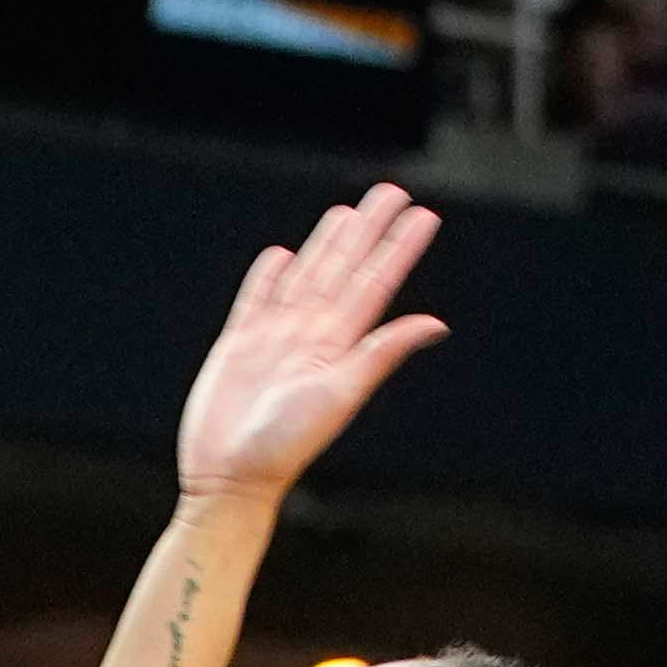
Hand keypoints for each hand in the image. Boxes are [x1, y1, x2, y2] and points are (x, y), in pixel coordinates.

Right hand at [175, 183, 448, 502]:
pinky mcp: (237, 344)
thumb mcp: (340, 394)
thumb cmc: (285, 444)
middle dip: (367, 231)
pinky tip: (282, 255)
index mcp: (339, 345)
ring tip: (346, 214)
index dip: (398, 248)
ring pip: (306, 276)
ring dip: (327, 245)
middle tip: (391, 192)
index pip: (376, 283)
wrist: (230, 474)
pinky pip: (256, 299)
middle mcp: (311, 335)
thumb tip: (436, 323)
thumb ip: (381, 352)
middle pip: (344, 269)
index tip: (422, 215)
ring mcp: (274, 338)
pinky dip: (268, 275)